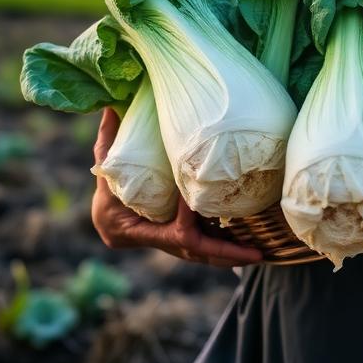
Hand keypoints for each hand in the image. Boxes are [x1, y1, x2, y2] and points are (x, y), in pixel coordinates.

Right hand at [91, 106, 263, 267]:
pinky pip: (205, 249)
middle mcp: (153, 243)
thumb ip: (108, 139)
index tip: (196, 198)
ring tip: (258, 254)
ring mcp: (167, 247)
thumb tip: (111, 106)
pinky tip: (249, 244)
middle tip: (255, 254)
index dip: (187, 217)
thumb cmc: (104, 187)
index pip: (171, 232)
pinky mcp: (180, 244)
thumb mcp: (104, 163)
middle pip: (194, 252)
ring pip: (203, 255)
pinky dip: (224, 246)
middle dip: (225, 253)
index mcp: (132, 230)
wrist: (103, 217)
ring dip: (229, 255)